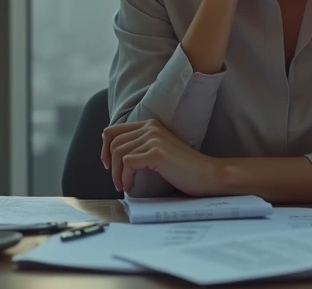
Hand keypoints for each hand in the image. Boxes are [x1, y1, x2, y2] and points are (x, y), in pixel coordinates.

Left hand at [101, 119, 220, 195]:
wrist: (208, 174)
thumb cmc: (184, 168)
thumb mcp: (159, 151)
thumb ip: (141, 147)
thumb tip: (113, 157)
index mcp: (150, 125)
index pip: (113, 130)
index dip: (104, 148)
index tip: (107, 165)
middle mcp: (150, 127)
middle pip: (113, 143)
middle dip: (110, 165)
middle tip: (117, 182)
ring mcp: (154, 139)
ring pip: (118, 154)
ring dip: (117, 174)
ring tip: (124, 186)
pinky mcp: (156, 153)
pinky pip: (128, 163)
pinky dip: (125, 177)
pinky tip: (131, 187)